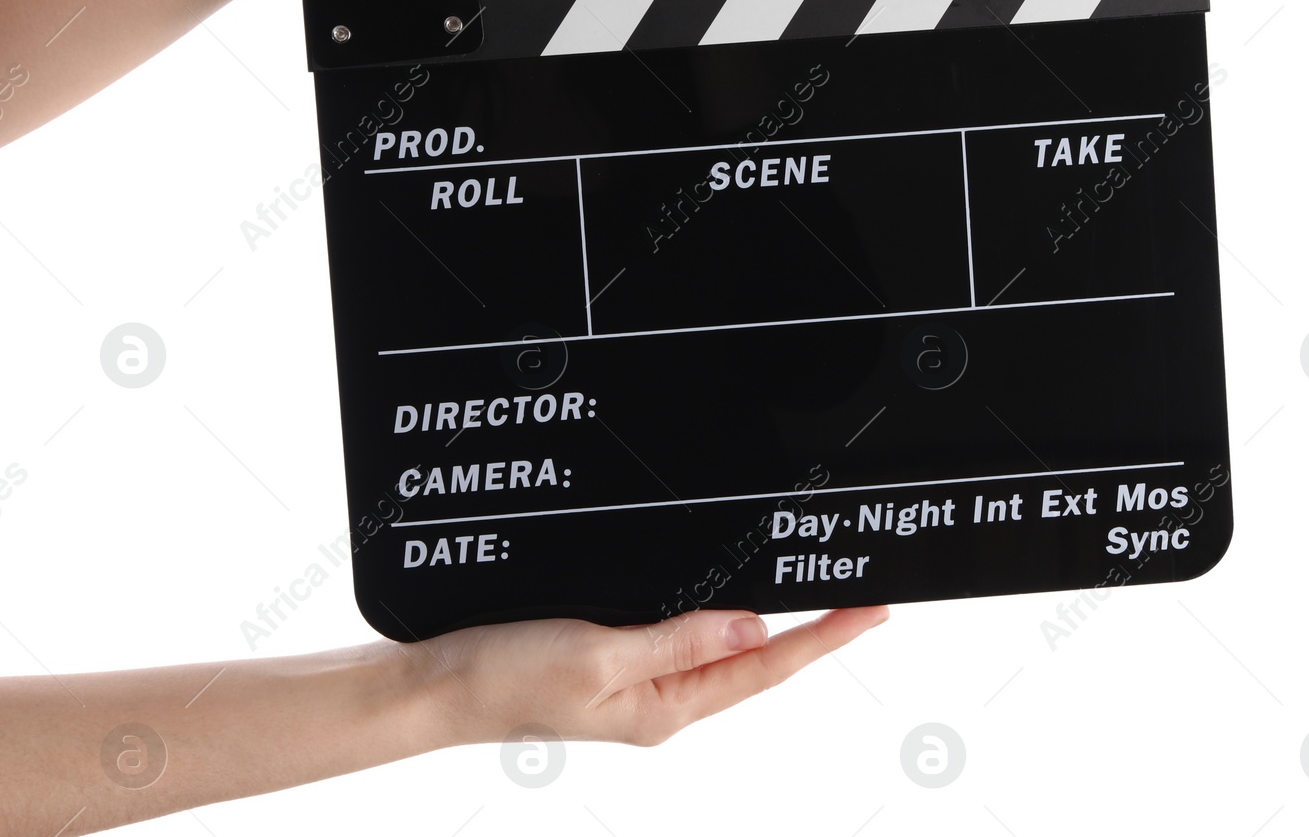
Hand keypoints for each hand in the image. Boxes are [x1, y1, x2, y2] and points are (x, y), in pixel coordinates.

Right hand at [419, 603, 890, 746]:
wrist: (437, 684)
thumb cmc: (505, 678)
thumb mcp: (598, 657)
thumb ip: (677, 641)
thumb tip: (756, 628)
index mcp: (664, 709)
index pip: (764, 667)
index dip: (824, 638)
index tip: (871, 611)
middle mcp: (659, 700)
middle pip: (754, 660)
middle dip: (812, 632)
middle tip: (863, 598)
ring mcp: (636, 681)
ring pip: (720, 646)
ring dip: (770, 622)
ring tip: (817, 598)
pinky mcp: (611, 657)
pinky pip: (681, 635)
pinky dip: (715, 613)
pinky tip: (729, 598)